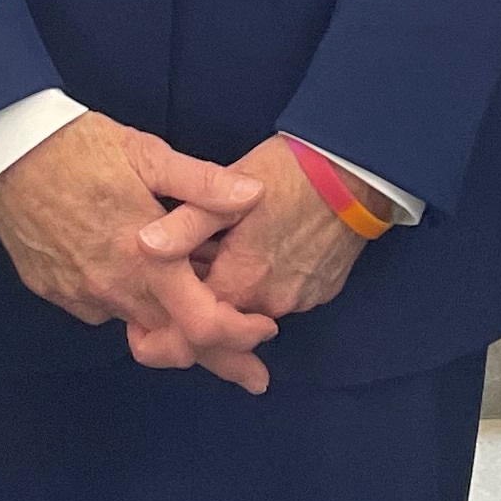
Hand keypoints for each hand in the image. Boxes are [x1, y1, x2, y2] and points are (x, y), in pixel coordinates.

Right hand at [0, 115, 275, 389]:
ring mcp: (81, 295)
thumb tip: (254, 197)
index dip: (240, 339)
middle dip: (218, 357)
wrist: (3, 152)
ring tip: (196, 309)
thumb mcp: (148, 155)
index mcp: (145, 259)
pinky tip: (138, 278)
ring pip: (139, 327)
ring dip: (171, 327)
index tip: (264, 331)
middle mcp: (114, 288)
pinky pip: (105, 310)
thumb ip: (203, 184)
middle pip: (176, 343)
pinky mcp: (56, 291)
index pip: (202, 326)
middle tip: (252, 375)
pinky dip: (131, 304)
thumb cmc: (79, 146)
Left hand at [143, 138, 364, 326]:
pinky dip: (260, 284)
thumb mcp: (229, 197)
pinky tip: (255, 251)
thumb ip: (185, 226)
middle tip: (180, 277)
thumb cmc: (291, 175)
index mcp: (241, 284)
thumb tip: (142, 246)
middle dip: (196, 307)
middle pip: (221, 325)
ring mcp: (300, 300)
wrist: (358, 170)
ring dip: (230, 293)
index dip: (164, 329)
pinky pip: (278, 298)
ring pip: (251, 313)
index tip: (144, 321)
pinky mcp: (321, 290)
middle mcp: (270, 305)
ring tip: (216, 255)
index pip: (191, 330)